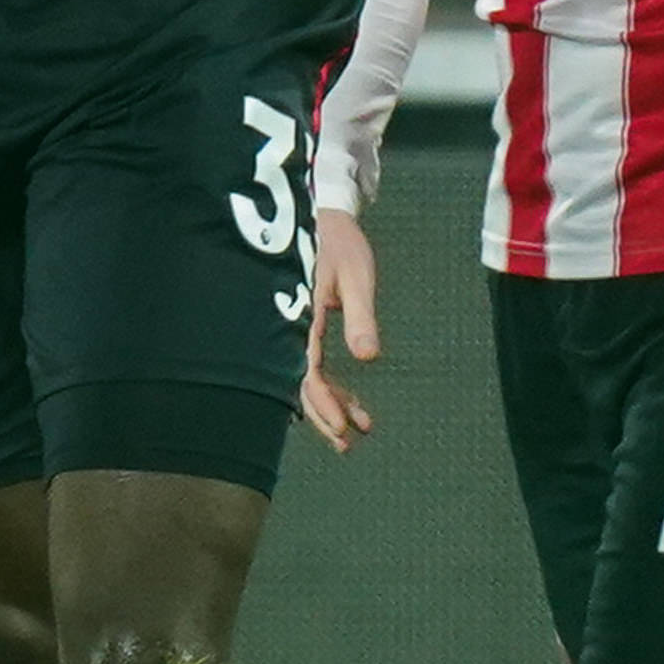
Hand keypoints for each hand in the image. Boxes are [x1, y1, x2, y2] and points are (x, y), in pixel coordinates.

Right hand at [298, 208, 379, 453]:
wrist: (326, 219)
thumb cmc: (340, 244)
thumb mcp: (357, 276)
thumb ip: (361, 316)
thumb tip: (369, 357)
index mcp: (301, 320)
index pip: (308, 374)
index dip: (324, 404)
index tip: (344, 429)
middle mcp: (293, 331)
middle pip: (303, 386)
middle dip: (325, 416)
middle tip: (348, 444)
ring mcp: (298, 332)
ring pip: (308, 380)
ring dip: (330, 406)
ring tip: (356, 431)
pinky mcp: (308, 330)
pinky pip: (314, 367)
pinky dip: (332, 388)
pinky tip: (349, 401)